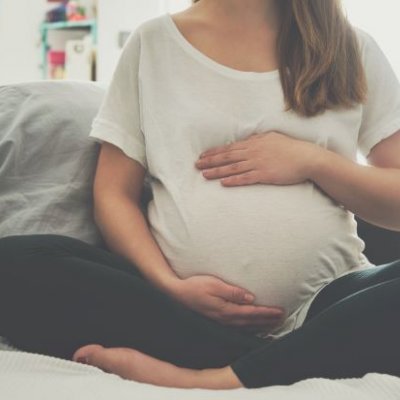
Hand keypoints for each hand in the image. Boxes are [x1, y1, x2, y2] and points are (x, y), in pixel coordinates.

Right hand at [167, 275, 285, 332]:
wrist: (176, 294)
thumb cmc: (194, 286)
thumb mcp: (214, 284)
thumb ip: (232, 292)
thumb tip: (250, 298)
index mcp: (226, 309)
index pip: (252, 313)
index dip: (267, 313)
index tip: (280, 311)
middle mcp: (225, 318)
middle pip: (251, 321)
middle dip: (268, 321)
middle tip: (283, 319)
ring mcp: (220, 321)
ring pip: (245, 326)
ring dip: (260, 326)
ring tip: (273, 324)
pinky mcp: (216, 319)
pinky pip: (237, 327)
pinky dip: (248, 328)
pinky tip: (252, 327)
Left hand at [195, 131, 322, 186]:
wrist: (306, 158)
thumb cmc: (290, 148)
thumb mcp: (272, 138)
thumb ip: (257, 140)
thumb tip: (246, 140)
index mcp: (254, 143)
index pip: (229, 148)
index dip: (214, 152)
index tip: (203, 156)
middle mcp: (253, 152)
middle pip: (227, 157)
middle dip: (210, 161)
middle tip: (197, 165)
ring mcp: (258, 163)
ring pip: (233, 168)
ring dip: (217, 171)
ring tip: (204, 175)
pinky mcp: (264, 175)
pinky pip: (245, 178)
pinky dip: (233, 180)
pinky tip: (223, 183)